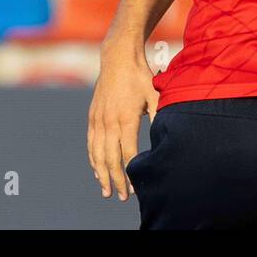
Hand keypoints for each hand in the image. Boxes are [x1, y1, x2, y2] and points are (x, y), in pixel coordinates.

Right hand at [88, 45, 159, 200]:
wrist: (118, 58)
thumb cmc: (141, 77)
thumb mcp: (154, 94)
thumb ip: (157, 115)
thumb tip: (165, 136)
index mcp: (125, 119)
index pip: (127, 154)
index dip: (131, 173)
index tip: (136, 187)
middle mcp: (108, 122)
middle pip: (110, 159)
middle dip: (116, 180)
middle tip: (122, 197)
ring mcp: (98, 120)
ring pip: (97, 154)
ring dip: (102, 174)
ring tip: (107, 190)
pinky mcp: (92, 116)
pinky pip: (91, 144)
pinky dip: (93, 159)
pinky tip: (97, 170)